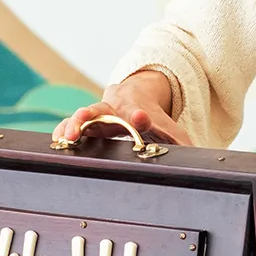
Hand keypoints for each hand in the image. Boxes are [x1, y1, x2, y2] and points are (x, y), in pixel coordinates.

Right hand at [53, 72, 191, 147]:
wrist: (133, 96)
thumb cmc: (151, 117)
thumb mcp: (168, 129)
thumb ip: (181, 144)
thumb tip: (201, 159)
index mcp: (137, 113)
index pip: (140, 115)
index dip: (140, 118)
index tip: (140, 117)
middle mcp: (114, 111)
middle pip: (101, 111)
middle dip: (90, 116)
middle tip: (81, 125)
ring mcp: (97, 115)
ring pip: (80, 116)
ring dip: (70, 125)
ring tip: (63, 138)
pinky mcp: (85, 123)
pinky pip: (68, 125)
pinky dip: (60, 131)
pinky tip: (54, 143)